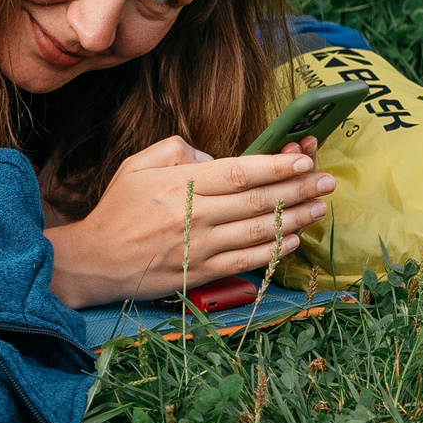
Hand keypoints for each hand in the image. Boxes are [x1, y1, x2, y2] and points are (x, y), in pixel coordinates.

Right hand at [44, 135, 335, 306]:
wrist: (95, 261)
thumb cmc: (117, 209)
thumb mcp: (137, 164)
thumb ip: (178, 150)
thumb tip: (214, 157)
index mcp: (182, 183)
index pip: (242, 171)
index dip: (278, 166)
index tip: (305, 159)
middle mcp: (197, 215)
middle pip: (260, 200)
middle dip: (300, 188)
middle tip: (327, 180)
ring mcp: (201, 246)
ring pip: (261, 230)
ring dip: (297, 218)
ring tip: (321, 206)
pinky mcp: (202, 272)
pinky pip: (248, 260)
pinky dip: (274, 249)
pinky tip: (294, 239)